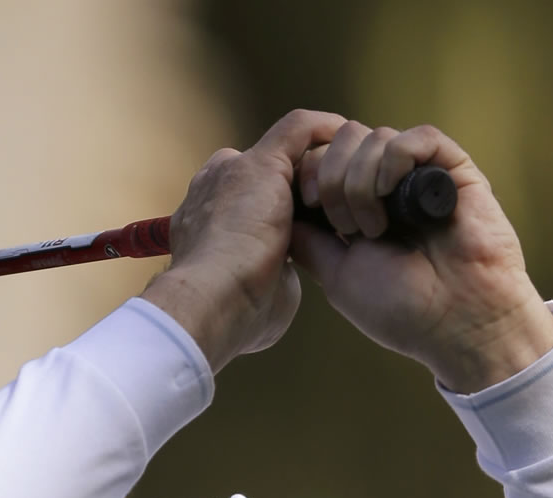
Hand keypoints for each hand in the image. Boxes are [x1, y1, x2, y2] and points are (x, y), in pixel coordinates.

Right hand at [140, 109, 346, 372]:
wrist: (213, 301)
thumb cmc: (233, 312)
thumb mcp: (255, 297)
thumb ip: (269, 280)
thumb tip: (278, 285)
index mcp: (203, 227)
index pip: (238, 205)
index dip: (272, 215)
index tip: (303, 233)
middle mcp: (211, 190)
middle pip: (259, 175)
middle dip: (294, 186)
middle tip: (330, 207)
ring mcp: (232, 173)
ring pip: (283, 153)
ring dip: (316, 165)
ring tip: (349, 180)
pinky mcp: (259, 163)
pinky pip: (298, 129)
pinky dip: (326, 131)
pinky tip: (348, 142)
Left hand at [293, 121, 552, 391]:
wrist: (455, 321)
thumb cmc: (399, 306)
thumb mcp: (335, 272)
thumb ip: (308, 238)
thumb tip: (284, 210)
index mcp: (356, 206)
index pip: (321, 159)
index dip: (307, 173)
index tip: (307, 205)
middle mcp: (387, 185)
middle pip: (343, 140)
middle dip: (330, 177)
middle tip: (344, 226)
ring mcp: (419, 176)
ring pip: (374, 137)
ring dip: (361, 181)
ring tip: (374, 228)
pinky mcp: (454, 170)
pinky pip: (418, 137)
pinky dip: (395, 160)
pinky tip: (393, 195)